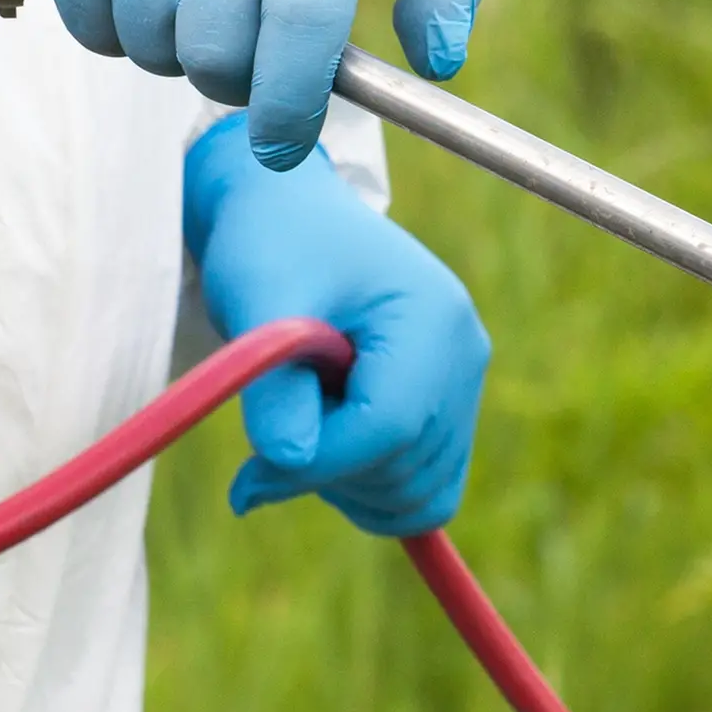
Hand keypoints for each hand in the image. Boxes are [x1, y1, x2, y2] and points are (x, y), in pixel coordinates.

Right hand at [26, 0, 486, 171]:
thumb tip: (438, 64)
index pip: (304, 31)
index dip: (293, 107)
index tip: (286, 140)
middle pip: (219, 63)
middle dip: (232, 70)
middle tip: (239, 23)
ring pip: (151, 52)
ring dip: (170, 39)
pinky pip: (91, 27)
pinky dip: (113, 17)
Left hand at [185, 113, 488, 536]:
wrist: (291, 216)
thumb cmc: (272, 246)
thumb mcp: (259, 305)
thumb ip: (273, 385)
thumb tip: (290, 459)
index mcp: (430, 318)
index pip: (389, 430)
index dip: (317, 465)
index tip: (249, 476)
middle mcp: (463, 355)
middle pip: (407, 471)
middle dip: (328, 472)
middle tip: (272, 426)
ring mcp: (462, 385)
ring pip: (420, 495)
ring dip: (347, 485)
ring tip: (303, 418)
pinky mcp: (449, 409)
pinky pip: (425, 491)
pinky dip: (370, 491)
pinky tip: (325, 447)